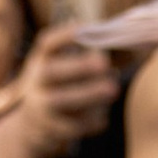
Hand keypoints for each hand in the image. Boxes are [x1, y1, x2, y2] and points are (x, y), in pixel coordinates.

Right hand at [2, 29, 119, 157]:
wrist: (31, 127)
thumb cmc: (60, 89)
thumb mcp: (62, 69)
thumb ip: (87, 56)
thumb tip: (127, 42)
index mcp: (42, 60)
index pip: (47, 43)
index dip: (65, 35)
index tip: (85, 28)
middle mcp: (36, 81)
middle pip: (51, 72)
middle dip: (78, 67)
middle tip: (104, 63)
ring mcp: (40, 106)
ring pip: (61, 100)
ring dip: (88, 94)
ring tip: (112, 89)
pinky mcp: (49, 129)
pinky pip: (70, 126)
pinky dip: (90, 122)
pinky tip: (102, 118)